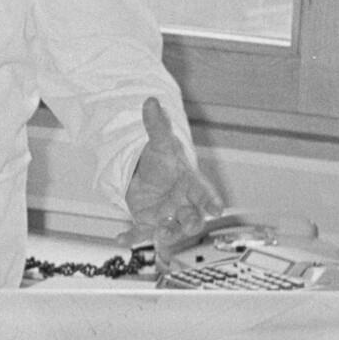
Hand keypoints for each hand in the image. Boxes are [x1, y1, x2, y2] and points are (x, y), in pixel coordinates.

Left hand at [123, 95, 219, 246]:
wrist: (147, 176)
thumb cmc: (162, 162)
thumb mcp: (159, 144)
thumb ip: (156, 125)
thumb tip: (150, 101)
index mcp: (191, 184)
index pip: (205, 193)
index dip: (212, 201)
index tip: (218, 208)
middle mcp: (183, 204)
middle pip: (192, 217)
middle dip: (192, 222)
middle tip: (190, 225)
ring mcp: (167, 216)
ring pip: (171, 229)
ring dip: (168, 233)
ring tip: (160, 235)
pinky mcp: (148, 223)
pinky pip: (141, 233)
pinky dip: (131, 238)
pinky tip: (121, 238)